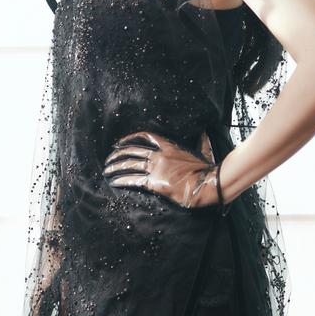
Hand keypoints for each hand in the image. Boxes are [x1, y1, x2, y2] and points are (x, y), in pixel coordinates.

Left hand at [104, 129, 221, 210]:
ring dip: (115, 167)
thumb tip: (205, 131)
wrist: (207, 184)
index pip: (147, 136)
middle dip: (117, 154)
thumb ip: (202, 141)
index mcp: (170, 147)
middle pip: (132, 151)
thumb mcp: (204, 151)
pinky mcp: (154, 183)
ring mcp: (156, 169)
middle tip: (109, 158)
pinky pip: (133, 180)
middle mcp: (160, 156)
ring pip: (129, 165)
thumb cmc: (207, 170)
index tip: (120, 141)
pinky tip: (114, 182)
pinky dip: (121, 180)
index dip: (131, 138)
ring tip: (106, 171)